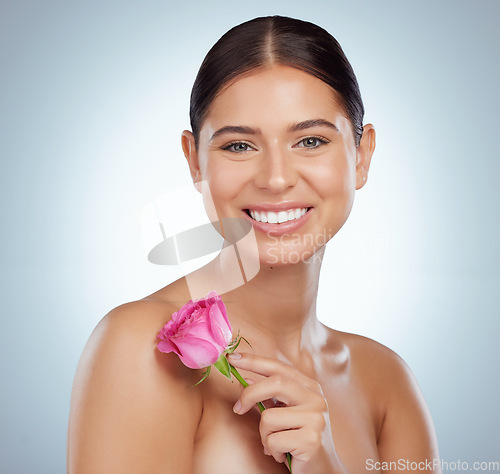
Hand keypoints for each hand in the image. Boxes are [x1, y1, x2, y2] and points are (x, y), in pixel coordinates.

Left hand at [228, 352, 346, 473]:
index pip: (279, 367)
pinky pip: (274, 440)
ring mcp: (316, 418)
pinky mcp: (311, 440)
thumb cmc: (298, 440)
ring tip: (275, 443)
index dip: (254, 361)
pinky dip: (271, 450)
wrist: (322, 471)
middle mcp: (316, 399)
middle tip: (238, 408)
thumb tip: (244, 379)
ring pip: (269, 416)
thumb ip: (269, 395)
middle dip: (250, 394)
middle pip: (276, 383)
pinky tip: (284, 455)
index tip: (232, 358)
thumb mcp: (284, 413)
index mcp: (309, 387)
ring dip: (264, 435)